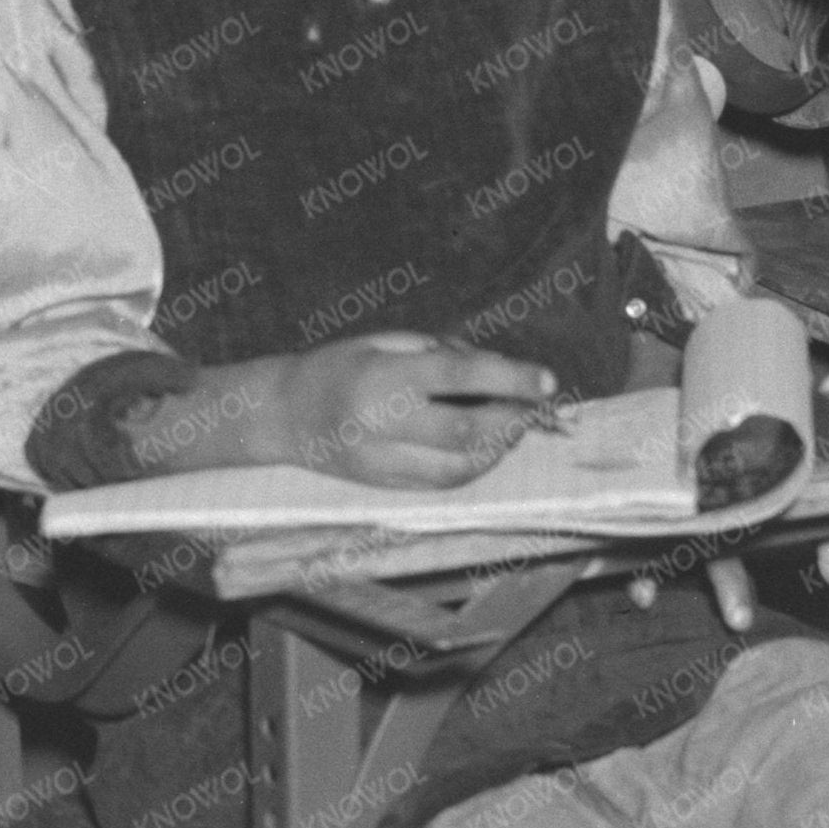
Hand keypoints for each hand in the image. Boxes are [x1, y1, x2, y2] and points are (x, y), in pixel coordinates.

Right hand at [266, 333, 563, 488]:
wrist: (282, 416)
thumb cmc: (338, 367)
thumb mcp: (384, 341)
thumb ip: (439, 353)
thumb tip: (496, 370)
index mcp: (381, 379)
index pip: (458, 378)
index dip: (509, 379)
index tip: (546, 380)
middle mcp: (381, 426)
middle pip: (466, 432)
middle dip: (513, 419)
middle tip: (537, 405)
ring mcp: (383, 463)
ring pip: (460, 467)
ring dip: (500, 448)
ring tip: (518, 425)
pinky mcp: (387, 486)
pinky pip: (445, 483)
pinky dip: (478, 466)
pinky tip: (491, 446)